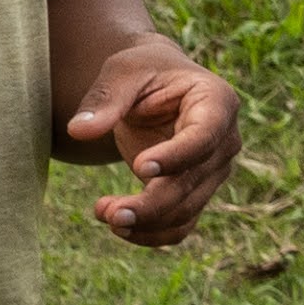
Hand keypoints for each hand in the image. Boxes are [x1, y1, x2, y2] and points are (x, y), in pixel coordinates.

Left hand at [68, 43, 239, 246]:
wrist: (155, 87)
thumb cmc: (143, 71)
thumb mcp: (123, 71)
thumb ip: (104, 99)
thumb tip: (78, 131)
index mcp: (217, 101)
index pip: (204, 136)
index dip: (176, 156)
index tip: (140, 169)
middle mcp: (224, 141)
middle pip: (193, 182)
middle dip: (152, 203)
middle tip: (109, 213)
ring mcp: (213, 172)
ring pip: (187, 210)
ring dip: (146, 222)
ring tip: (103, 214)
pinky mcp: (196, 193)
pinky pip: (180, 224)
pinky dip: (152, 234)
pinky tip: (119, 229)